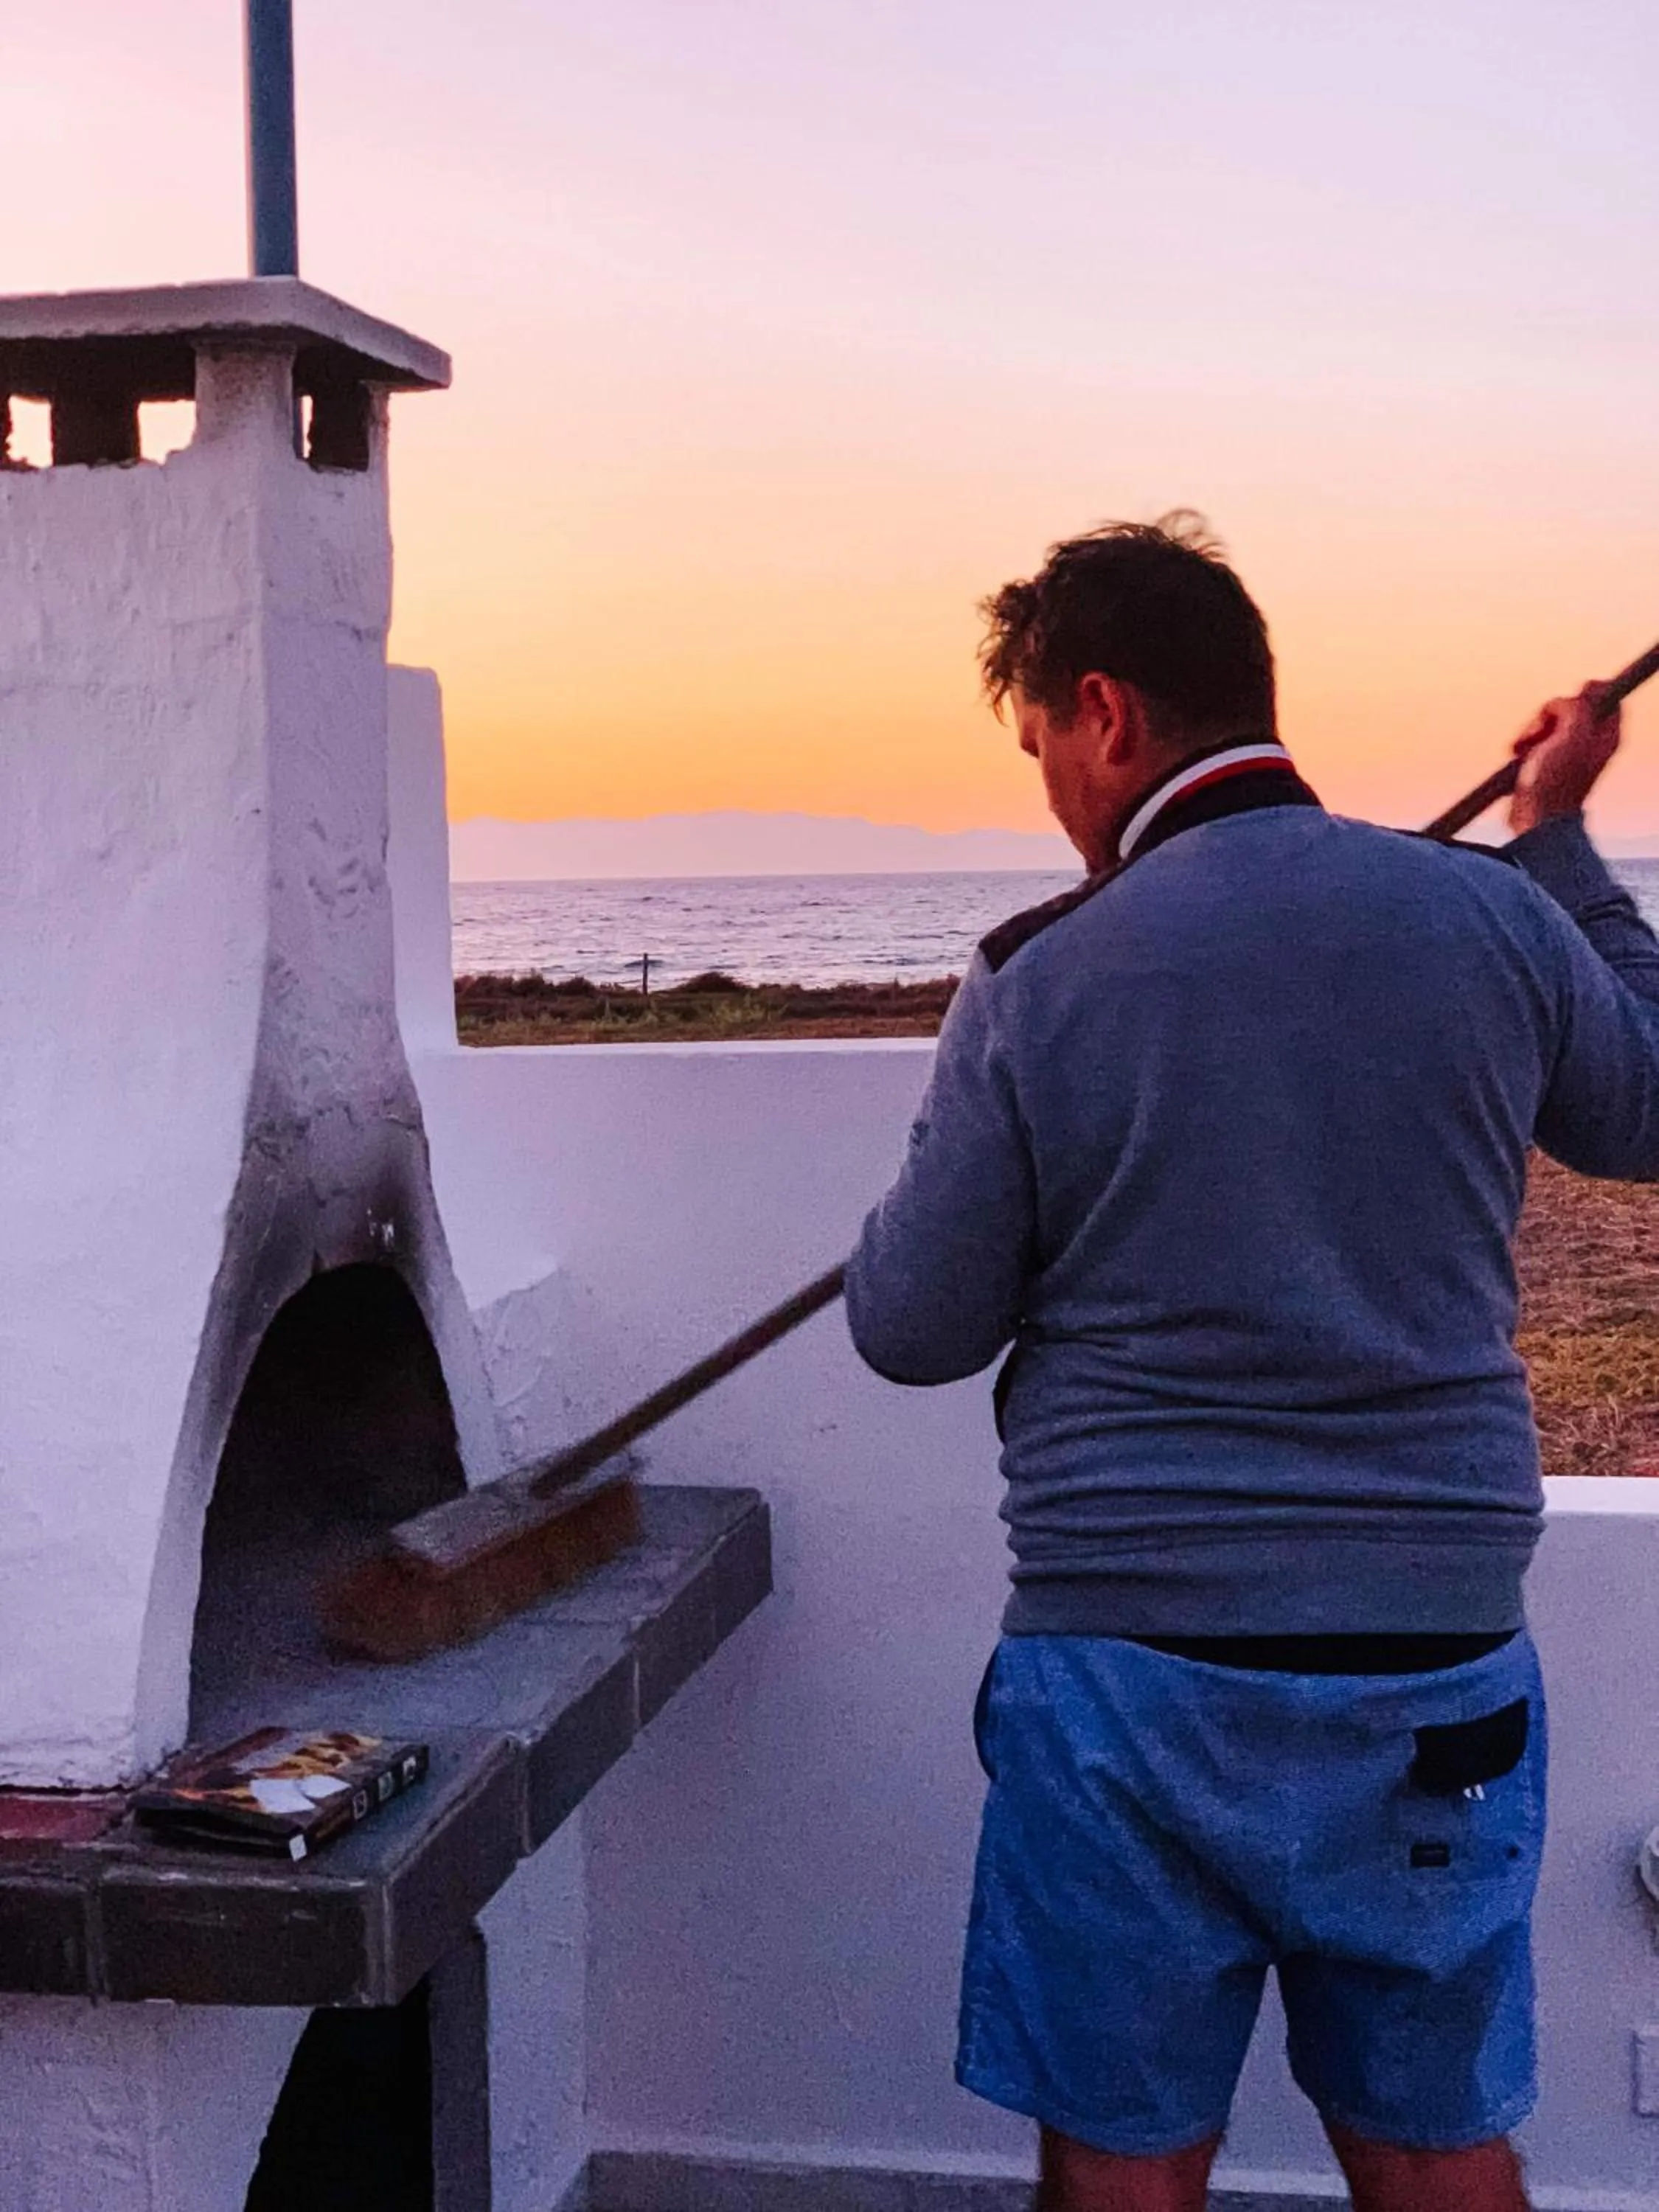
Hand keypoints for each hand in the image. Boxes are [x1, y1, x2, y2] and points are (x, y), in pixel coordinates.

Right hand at [1508, 682, 1621, 834]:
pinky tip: (1519, 753)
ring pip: (1551, 721)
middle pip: (1573, 706)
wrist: (1535, 817)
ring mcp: (1569, 751)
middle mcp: (1591, 741)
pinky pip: (1537, 738)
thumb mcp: (1572, 733)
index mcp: (1606, 734)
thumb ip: (1576, 706)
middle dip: (1549, 714)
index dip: (1587, 693)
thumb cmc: (1555, 782)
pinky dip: (1525, 742)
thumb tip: (1567, 699)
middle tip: (1541, 731)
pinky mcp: (1549, 760)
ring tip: (1524, 747)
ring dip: (1532, 730)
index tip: (1569, 703)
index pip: (1607, 697)